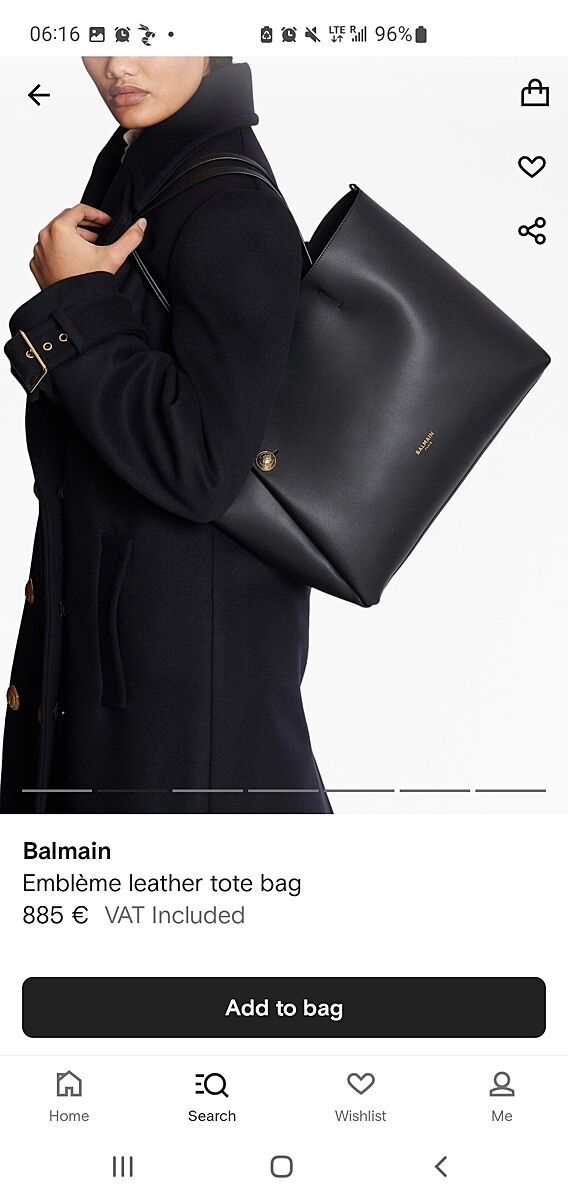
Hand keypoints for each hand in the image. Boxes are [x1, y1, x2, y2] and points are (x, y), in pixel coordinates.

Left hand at [30, 204, 146, 288]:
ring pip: (56, 235)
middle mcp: (44, 237)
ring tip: (88, 249)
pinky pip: (48, 250)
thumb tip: (141, 224)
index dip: (96, 214)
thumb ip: (130, 237)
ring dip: (72, 237)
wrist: (75, 308)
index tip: (106, 223)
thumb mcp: (113, 256)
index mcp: (60, 229)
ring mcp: (38, 252)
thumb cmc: (89, 283)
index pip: (79, 210)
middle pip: (66, 221)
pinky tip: (74, 260)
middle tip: (98, 236)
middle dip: (84, 226)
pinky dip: (60, 251)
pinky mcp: (37, 265)